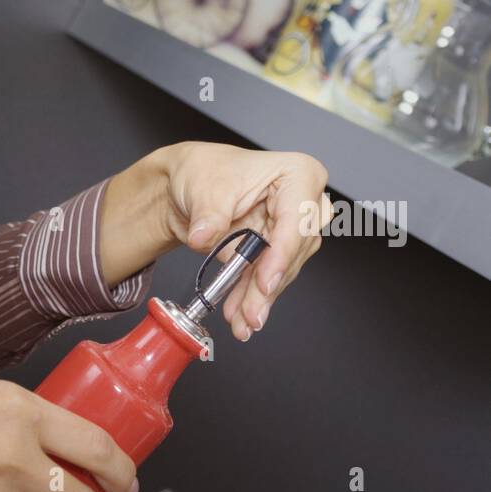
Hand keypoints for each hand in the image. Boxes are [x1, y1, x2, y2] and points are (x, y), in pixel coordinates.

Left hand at [161, 141, 331, 339]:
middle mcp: (303, 202)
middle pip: (292, 252)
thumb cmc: (206, 171)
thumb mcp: (204, 186)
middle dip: (267, 286)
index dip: (281, 254)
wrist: (187, 185)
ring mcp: (291, 229)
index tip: (265, 281)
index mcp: (298, 174)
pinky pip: (268, 279)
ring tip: (241, 320)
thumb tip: (204, 236)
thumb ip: (209, 214)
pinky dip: (252, 298)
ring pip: (282, 272)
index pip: (297, 220)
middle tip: (251, 312)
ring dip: (260, 299)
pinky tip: (240, 315)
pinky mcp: (276, 251)